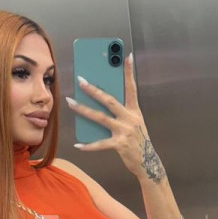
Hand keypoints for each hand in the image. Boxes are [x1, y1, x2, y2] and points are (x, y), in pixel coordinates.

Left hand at [65, 53, 165, 182]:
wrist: (147, 162)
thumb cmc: (137, 140)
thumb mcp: (133, 122)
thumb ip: (120, 112)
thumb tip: (101, 100)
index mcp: (134, 111)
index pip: (131, 88)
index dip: (129, 72)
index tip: (127, 56)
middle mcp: (130, 118)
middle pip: (109, 100)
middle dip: (94, 89)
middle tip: (80, 80)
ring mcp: (125, 131)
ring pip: (100, 118)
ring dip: (83, 110)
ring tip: (70, 102)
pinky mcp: (120, 145)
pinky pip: (100, 144)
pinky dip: (88, 145)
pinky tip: (77, 144)